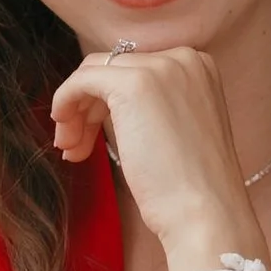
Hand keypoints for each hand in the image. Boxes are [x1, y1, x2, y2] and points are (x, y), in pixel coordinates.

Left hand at [48, 41, 262, 269]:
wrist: (205, 213)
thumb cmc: (190, 187)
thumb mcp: (176, 130)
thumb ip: (151, 107)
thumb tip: (103, 104)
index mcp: (198, 66)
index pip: (136, 69)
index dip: (108, 103)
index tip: (94, 138)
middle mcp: (183, 58)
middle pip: (114, 69)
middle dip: (89, 107)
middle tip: (76, 146)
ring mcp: (161, 67)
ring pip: (95, 72)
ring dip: (76, 110)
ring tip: (72, 150)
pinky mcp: (135, 83)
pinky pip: (83, 79)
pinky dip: (65, 100)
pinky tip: (66, 136)